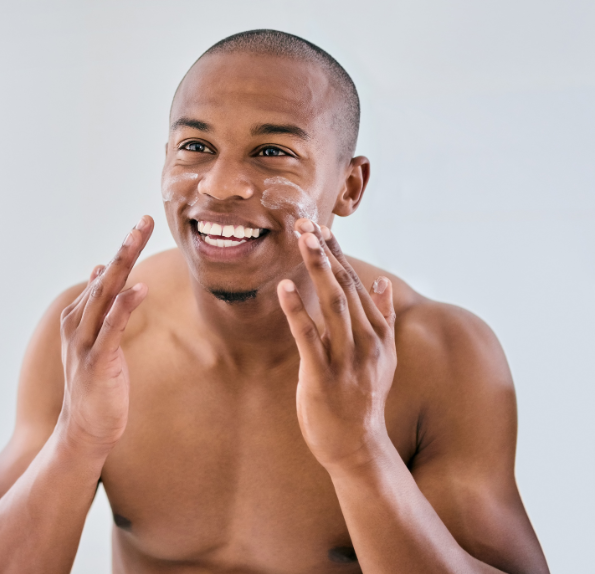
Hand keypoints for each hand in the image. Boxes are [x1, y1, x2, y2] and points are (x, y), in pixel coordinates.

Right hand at [57, 216, 153, 452]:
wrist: (83, 429)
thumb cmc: (94, 385)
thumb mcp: (95, 340)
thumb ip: (98, 306)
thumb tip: (101, 270)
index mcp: (79, 318)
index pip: (105, 276)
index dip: (123, 249)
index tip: (141, 224)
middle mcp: (78, 325)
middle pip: (106, 277)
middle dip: (125, 247)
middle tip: (144, 221)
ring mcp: (85, 343)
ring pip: (106, 295)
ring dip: (123, 264)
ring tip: (139, 238)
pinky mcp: (97, 362)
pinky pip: (112, 328)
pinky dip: (123, 306)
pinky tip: (138, 289)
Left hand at [276, 219, 396, 470]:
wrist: (358, 445)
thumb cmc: (362, 398)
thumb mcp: (382, 357)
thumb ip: (383, 319)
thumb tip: (382, 284)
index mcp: (376, 333)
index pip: (355, 284)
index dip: (338, 254)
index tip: (321, 226)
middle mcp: (365, 341)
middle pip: (344, 287)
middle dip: (325, 252)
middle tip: (305, 222)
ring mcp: (346, 359)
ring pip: (332, 304)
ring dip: (317, 269)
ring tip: (302, 240)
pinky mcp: (323, 376)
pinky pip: (308, 337)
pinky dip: (297, 311)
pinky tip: (284, 287)